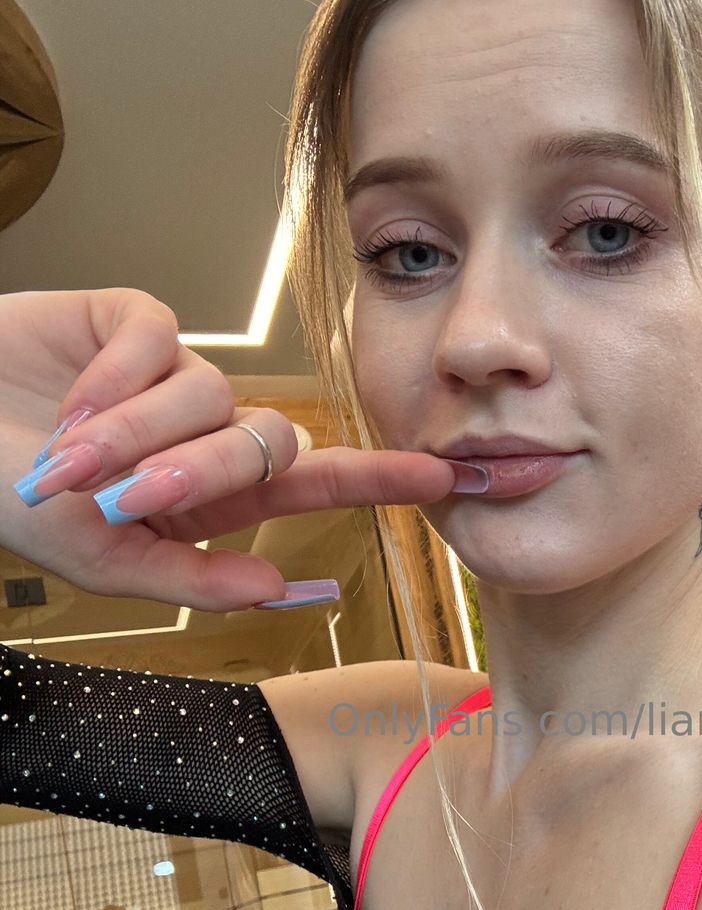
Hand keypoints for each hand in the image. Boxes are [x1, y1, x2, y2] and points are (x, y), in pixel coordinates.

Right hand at [0, 287, 460, 610]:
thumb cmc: (11, 498)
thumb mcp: (100, 558)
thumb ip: (192, 575)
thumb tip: (284, 588)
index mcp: (208, 498)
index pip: (316, 482)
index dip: (383, 477)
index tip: (450, 477)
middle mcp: (203, 435)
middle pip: (269, 444)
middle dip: (203, 472)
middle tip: (129, 494)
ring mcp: (172, 376)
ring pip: (212, 395)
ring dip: (138, 433)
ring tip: (69, 453)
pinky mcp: (131, 321)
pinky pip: (161, 339)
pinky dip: (115, 377)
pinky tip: (70, 398)